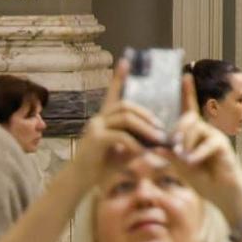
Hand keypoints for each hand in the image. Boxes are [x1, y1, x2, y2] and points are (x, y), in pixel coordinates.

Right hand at [72, 64, 163, 181]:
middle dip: (146, 114)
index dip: (118, 77)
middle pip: (125, 106)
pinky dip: (135, 143)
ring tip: (158, 139)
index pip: (112, 93)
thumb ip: (137, 139)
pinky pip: (121, 136)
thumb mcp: (124, 148)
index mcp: (105, 118)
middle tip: (160, 127)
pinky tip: (142, 152)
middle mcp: (98, 119)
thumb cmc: (104, 164)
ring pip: (125, 118)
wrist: (81, 180)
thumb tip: (158, 136)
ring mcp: (95, 127)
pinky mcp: (96, 139)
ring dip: (145, 128)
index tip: (125, 60)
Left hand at [165, 77, 241, 218]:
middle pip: (188, 119)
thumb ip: (170, 156)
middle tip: (172, 145)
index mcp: (193, 134)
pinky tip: (191, 162)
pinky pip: (207, 143)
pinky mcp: (222, 146)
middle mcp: (205, 132)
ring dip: (186, 143)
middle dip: (177, 130)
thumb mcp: (181, 167)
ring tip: (182, 158)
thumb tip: (155, 146)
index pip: (188, 110)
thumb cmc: (204, 180)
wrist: (224, 194)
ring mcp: (215, 137)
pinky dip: (197, 153)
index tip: (184, 74)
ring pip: (195, 130)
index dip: (187, 92)